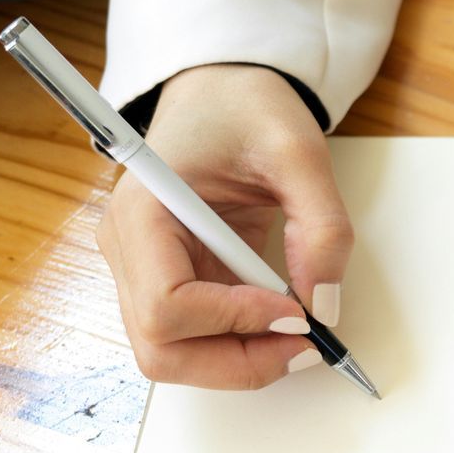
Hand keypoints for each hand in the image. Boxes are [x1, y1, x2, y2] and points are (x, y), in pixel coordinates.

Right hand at [97, 63, 352, 388]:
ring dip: (238, 362)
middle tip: (303, 345)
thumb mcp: (299, 152)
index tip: (295, 311)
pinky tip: (281, 321)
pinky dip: (239, 345)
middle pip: (159, 348)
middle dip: (236, 361)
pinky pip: (195, 338)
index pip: (166, 305)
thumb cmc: (244, 107)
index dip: (233, 321)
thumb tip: (325, 305)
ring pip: (173, 356)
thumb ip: (321, 227)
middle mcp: (128, 249)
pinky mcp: (170, 281)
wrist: (223, 91)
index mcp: (142, 211)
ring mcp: (144, 271)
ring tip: (298, 336)